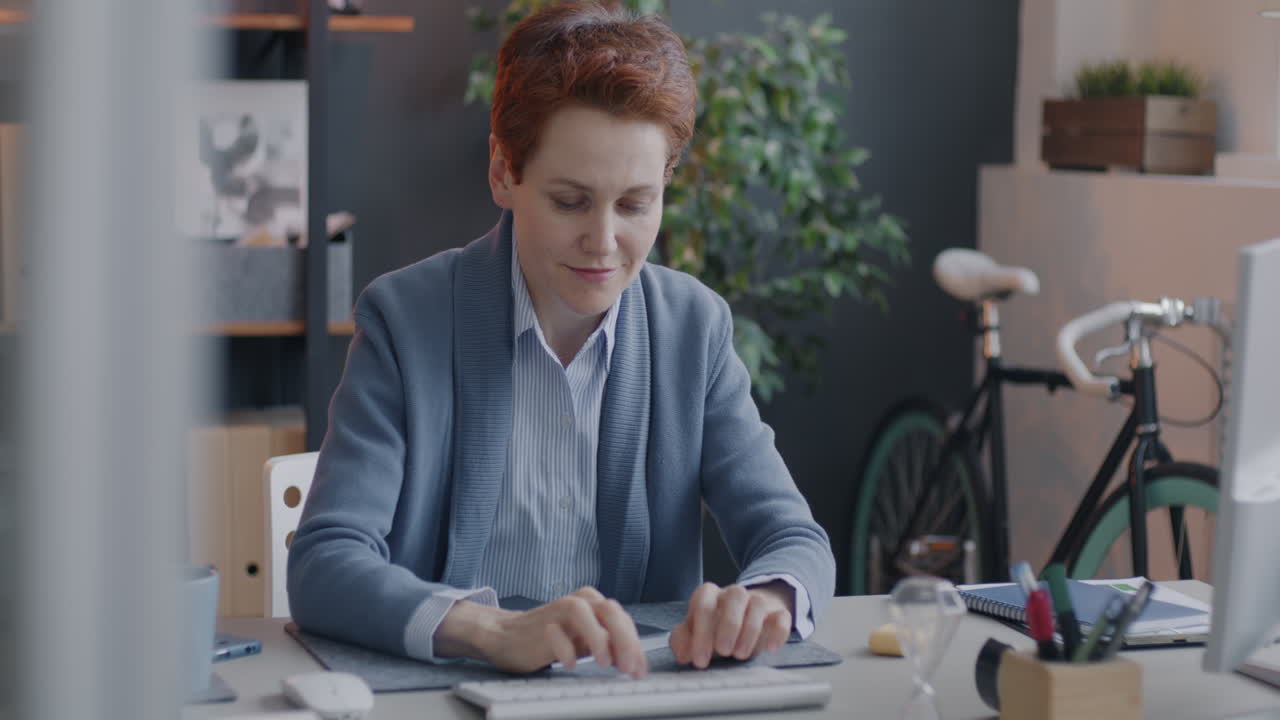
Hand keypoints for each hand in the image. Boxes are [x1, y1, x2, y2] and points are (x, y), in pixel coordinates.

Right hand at [467, 587, 647, 676]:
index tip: (640, 670)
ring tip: (603, 663)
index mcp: (594, 603)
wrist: (510, 636)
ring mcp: (558, 611)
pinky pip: (555, 633)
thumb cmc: (553, 638)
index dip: (635, 645)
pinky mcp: (540, 625)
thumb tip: (635, 664)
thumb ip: (610, 647)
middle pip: (609, 611)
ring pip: (582, 613)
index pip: (623, 619)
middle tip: (628, 667)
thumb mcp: (587, 642)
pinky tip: (571, 665)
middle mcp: (579, 602)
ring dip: (597, 638)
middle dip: (623, 640)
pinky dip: (566, 649)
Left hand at [669, 581, 793, 668]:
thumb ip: (683, 640)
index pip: (704, 602)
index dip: (701, 632)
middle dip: (728, 625)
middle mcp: (734, 594)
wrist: (746, 615)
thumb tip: (682, 653)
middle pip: (735, 595)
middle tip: (723, 652)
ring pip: (758, 603)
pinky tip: (770, 648)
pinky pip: (782, 617)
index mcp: (710, 595)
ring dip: (750, 630)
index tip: (700, 659)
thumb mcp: (696, 632)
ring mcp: (758, 601)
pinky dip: (778, 632)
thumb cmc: (716, 627)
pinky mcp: (778, 613)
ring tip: (740, 654)